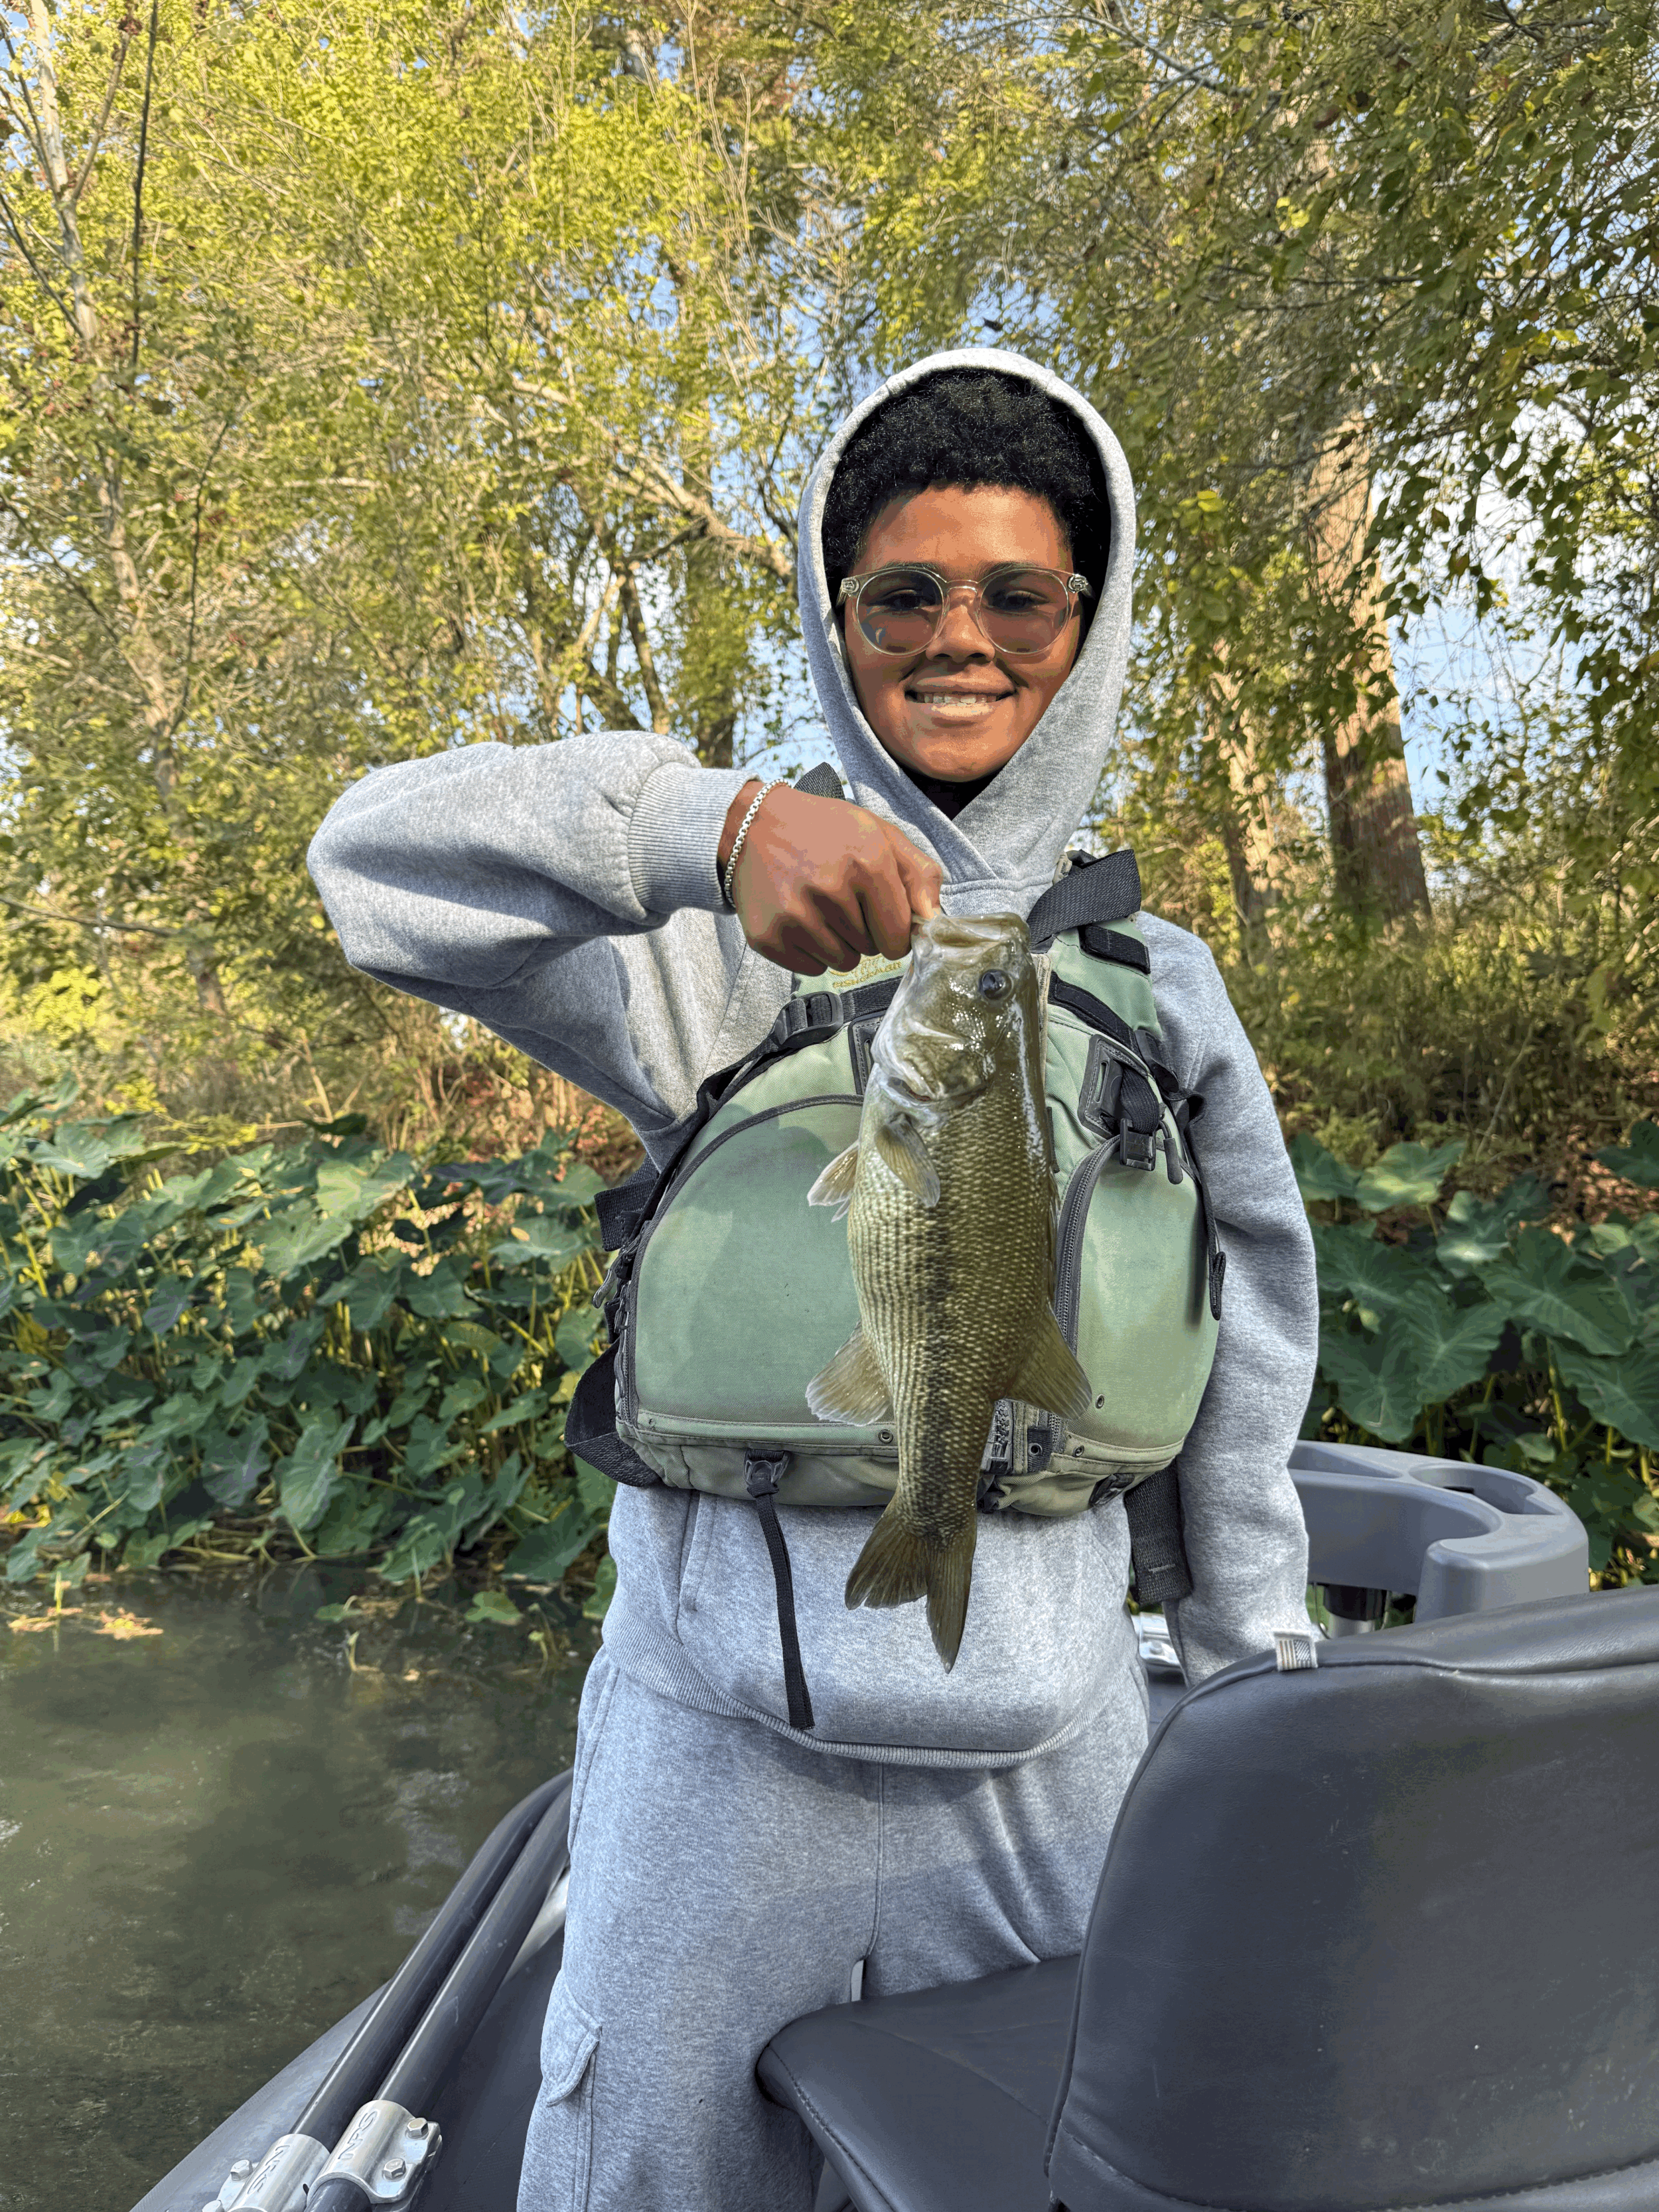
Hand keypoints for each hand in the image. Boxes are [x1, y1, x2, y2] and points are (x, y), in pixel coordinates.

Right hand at [719, 781, 942, 974]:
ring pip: (843, 962)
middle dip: (864, 930)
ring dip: (838, 942)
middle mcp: (831, 890)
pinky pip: (813, 968)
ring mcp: (797, 916)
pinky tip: (800, 917)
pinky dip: (811, 950)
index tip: (880, 912)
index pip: (899, 937)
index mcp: (868, 863)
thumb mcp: (879, 834)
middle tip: (841, 897)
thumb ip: (919, 873)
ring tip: (820, 906)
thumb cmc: (825, 831)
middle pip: (872, 950)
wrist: (753, 826)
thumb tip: (932, 918)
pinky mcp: (770, 937)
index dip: (894, 929)